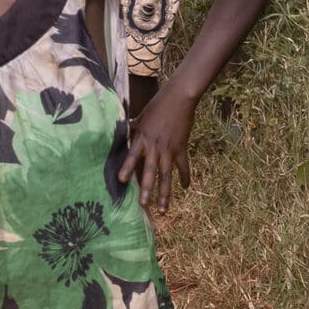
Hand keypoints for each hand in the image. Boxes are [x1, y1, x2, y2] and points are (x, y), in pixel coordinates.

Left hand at [118, 92, 196, 214]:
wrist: (179, 99)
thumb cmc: (157, 105)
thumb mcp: (141, 116)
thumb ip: (133, 127)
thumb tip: (122, 129)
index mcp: (142, 138)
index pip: (132, 155)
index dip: (127, 168)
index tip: (122, 181)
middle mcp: (155, 146)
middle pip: (150, 171)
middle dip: (147, 189)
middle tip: (143, 205)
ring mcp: (169, 149)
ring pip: (167, 175)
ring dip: (165, 193)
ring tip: (163, 209)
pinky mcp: (181, 148)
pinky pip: (183, 166)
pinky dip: (185, 176)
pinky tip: (186, 187)